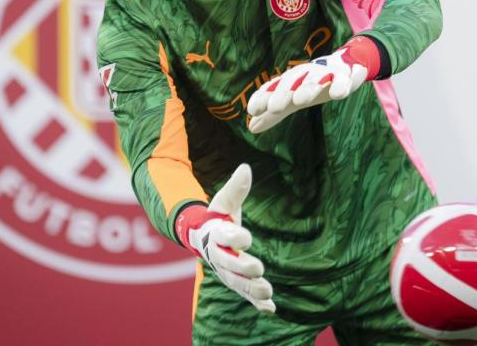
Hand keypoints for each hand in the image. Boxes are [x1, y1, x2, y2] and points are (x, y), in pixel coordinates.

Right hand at [179, 164, 274, 313]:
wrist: (205, 239)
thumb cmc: (218, 218)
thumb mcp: (224, 202)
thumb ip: (235, 189)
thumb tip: (245, 168)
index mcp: (216, 236)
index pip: (223, 238)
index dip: (234, 238)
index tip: (246, 237)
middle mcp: (220, 257)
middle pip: (229, 265)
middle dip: (243, 268)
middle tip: (258, 269)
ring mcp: (228, 273)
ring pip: (238, 284)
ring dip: (252, 289)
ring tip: (268, 292)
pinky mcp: (238, 283)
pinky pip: (246, 296)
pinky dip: (258, 304)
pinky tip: (272, 309)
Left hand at [247, 36, 379, 133]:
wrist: (345, 65)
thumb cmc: (312, 85)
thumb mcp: (292, 100)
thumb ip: (273, 114)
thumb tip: (251, 128)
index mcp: (291, 80)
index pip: (274, 87)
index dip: (263, 97)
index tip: (253, 110)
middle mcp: (306, 74)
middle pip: (293, 81)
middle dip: (283, 92)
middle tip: (274, 107)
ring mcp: (326, 73)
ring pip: (316, 79)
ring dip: (308, 87)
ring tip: (301, 99)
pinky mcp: (346, 75)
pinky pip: (344, 80)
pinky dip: (341, 85)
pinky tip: (338, 93)